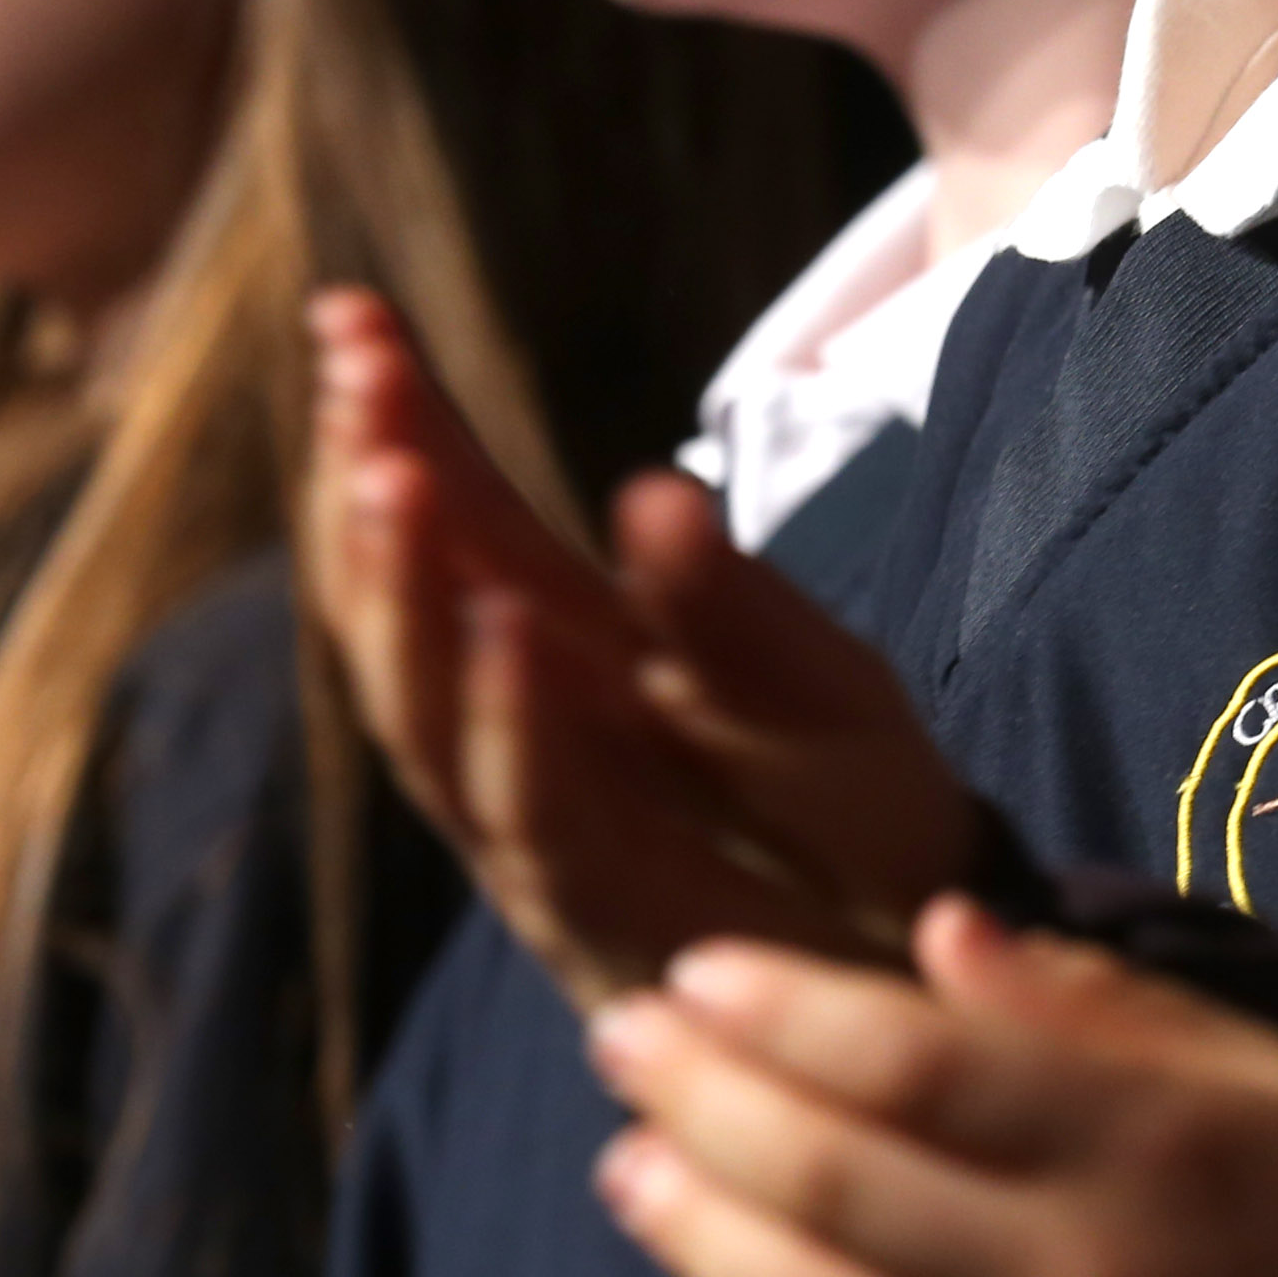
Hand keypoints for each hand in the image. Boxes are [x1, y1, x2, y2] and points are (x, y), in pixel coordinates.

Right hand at [307, 291, 982, 1003]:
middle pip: (409, 610)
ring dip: (407, 595)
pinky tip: (505, 624)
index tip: (350, 309)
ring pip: (430, 716)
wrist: (927, 967)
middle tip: (355, 375)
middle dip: (372, 491)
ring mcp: (545, 827)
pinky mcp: (597, 911)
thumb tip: (646, 492)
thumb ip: (726, 603)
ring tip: (395, 474)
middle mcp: (530, 738)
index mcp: (569, 655)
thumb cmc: (856, 811)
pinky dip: (513, 724)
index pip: (454, 521)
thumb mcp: (812, 678)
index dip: (394, 422)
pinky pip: (533, 814)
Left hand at [587, 897, 1277, 1276]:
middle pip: (836, 1183)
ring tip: (630, 1164)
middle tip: (619, 1035)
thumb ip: (1103, 1005)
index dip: (777, 1012)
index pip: (908, 1065)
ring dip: (703, 1234)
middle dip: (703, 1102)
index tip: (691, 962)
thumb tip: (932, 932)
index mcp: (1151, 1148)